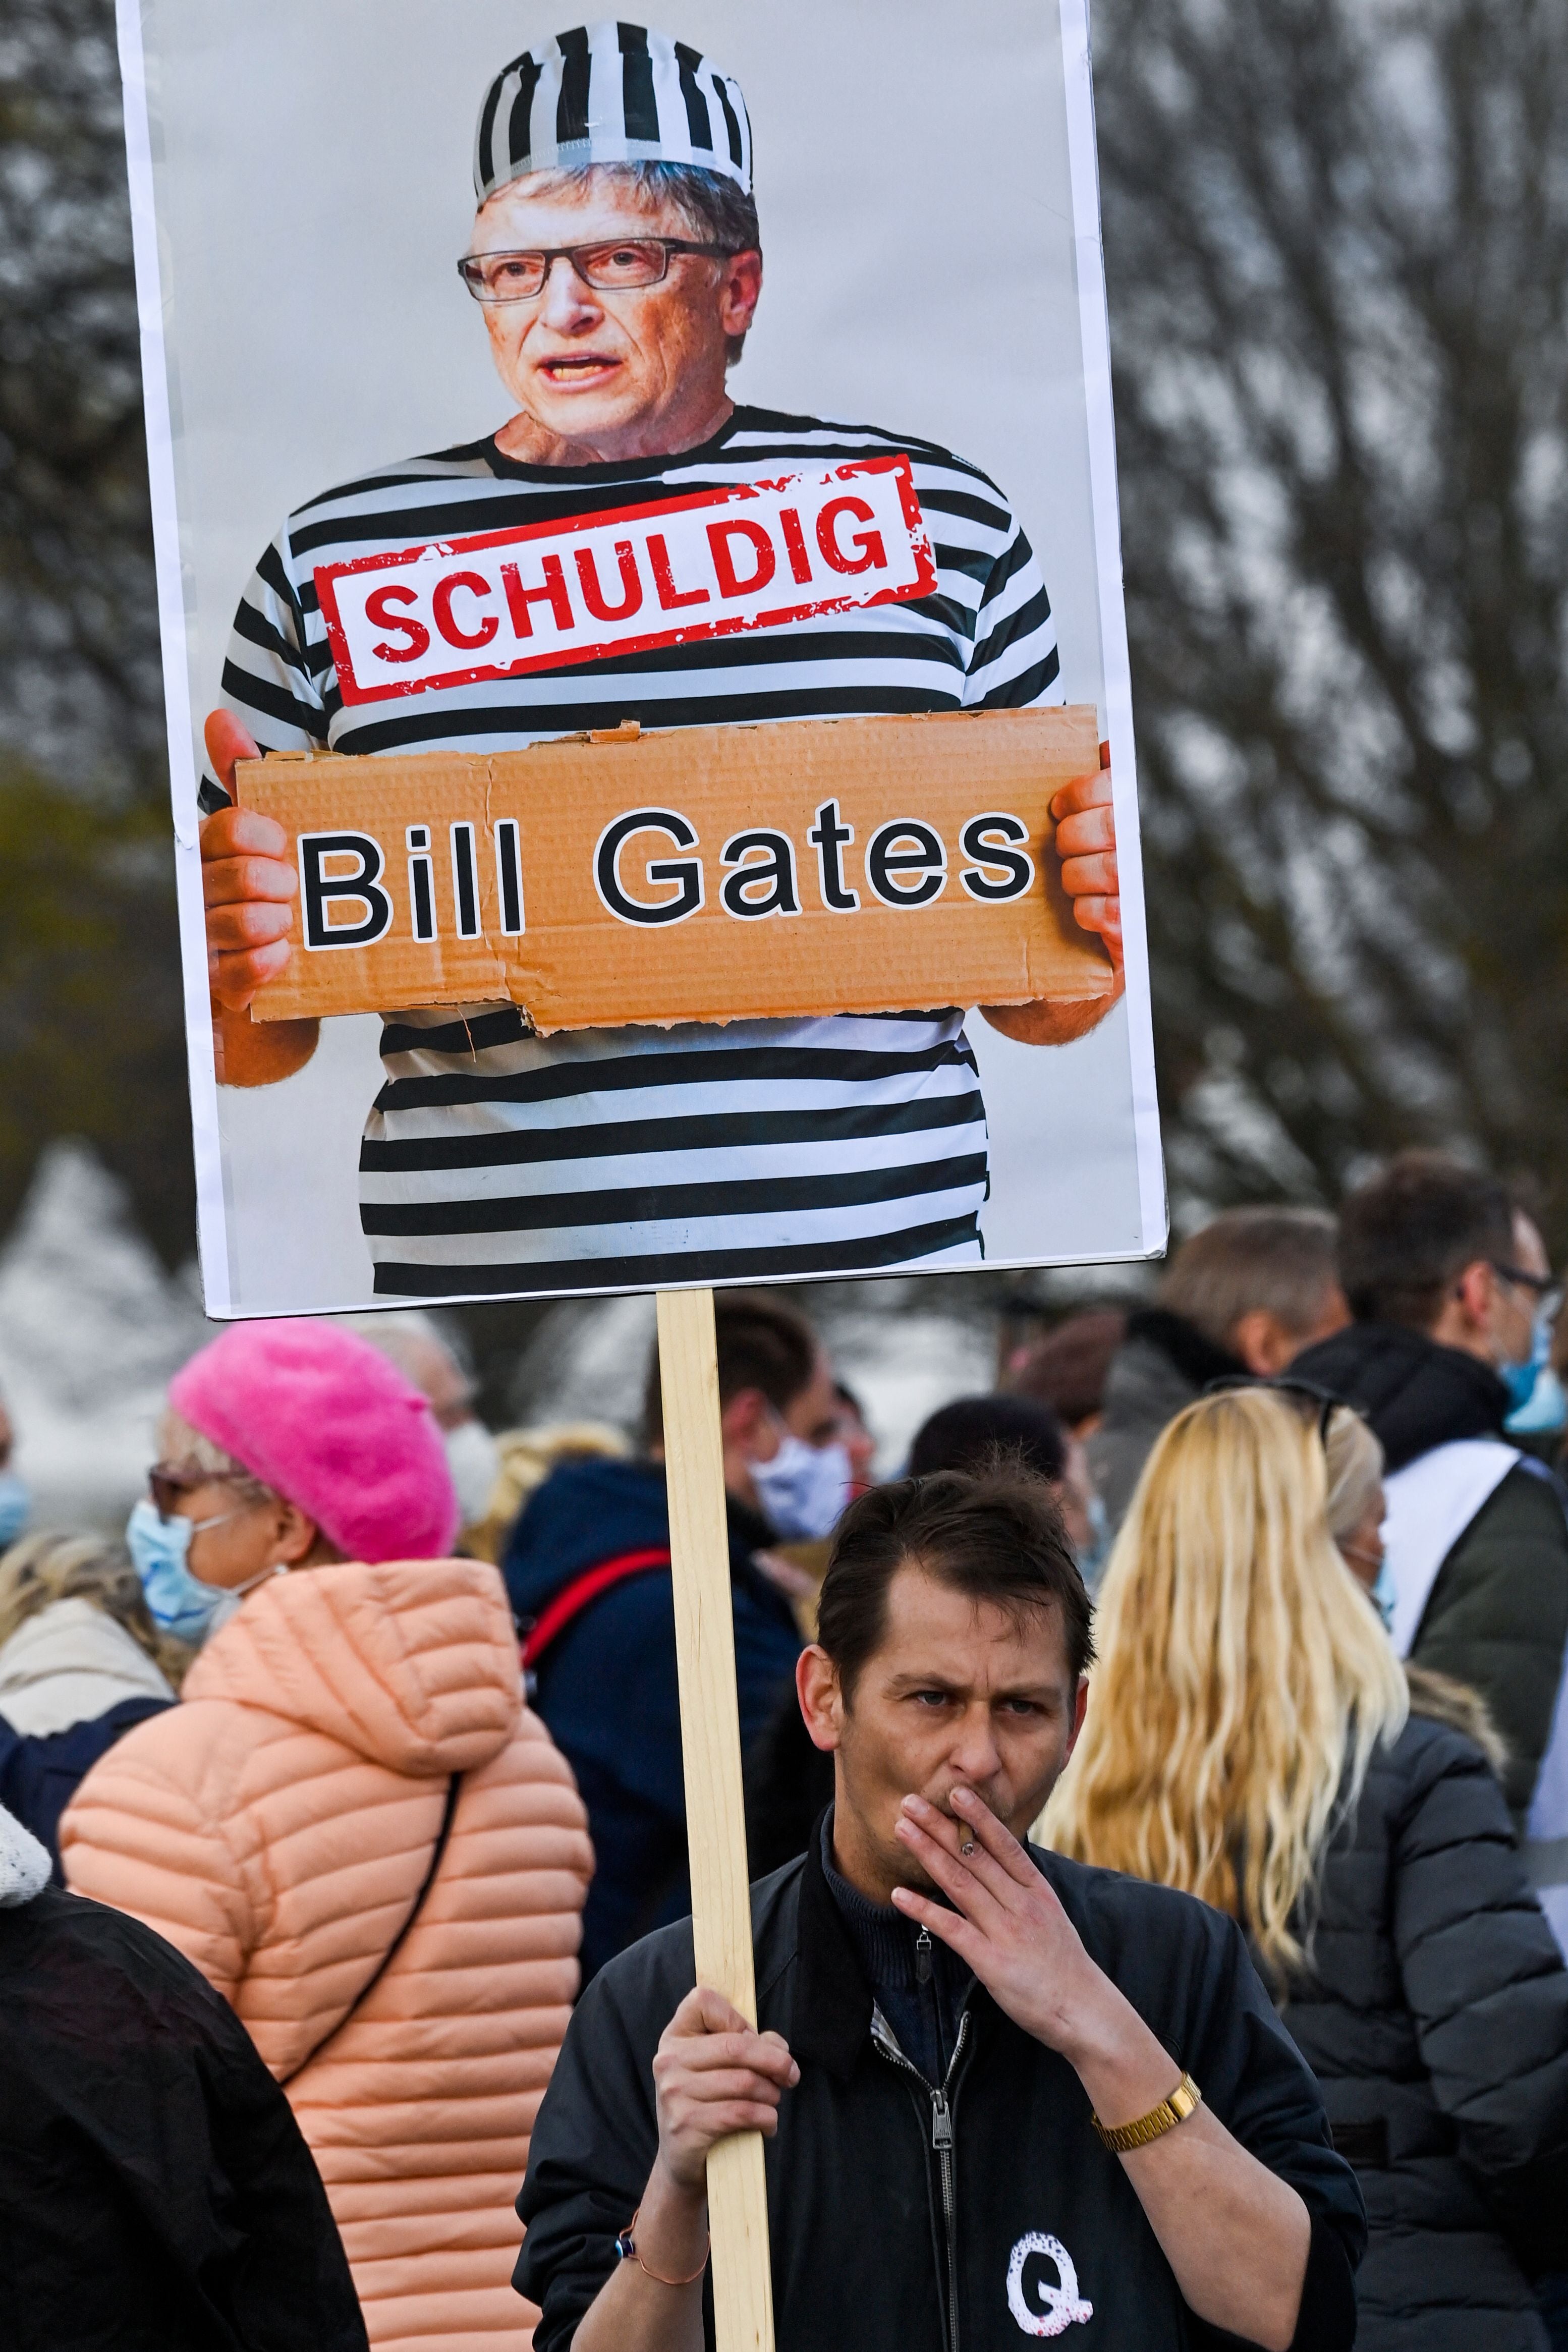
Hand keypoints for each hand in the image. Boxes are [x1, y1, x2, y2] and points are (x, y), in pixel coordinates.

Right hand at [202, 709, 297, 1010]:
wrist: (291, 986)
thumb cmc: (278, 904)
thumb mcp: (269, 840)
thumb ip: (246, 781)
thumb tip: (220, 719)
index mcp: (211, 856)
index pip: (226, 830)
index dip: (259, 834)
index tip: (281, 844)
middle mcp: (201, 898)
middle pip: (236, 875)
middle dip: (275, 883)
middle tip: (293, 892)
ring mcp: (206, 946)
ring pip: (236, 923)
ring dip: (273, 924)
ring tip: (289, 926)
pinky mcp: (219, 992)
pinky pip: (239, 972)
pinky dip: (266, 963)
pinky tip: (282, 957)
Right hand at [651, 1985, 798, 2198]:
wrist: (683, 2159)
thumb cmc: (708, 2103)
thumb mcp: (718, 2066)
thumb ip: (748, 2044)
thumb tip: (778, 2046)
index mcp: (675, 2036)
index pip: (703, 2000)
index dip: (738, 2018)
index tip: (753, 2039)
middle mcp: (669, 2060)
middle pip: (735, 2045)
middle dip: (775, 2061)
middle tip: (790, 2075)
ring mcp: (674, 2093)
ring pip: (744, 2082)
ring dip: (771, 2094)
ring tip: (773, 2101)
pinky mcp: (686, 2126)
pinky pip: (741, 2113)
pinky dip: (766, 2118)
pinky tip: (768, 2124)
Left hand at [890, 1786, 1118, 2063]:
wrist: (1084, 2011)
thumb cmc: (1063, 1964)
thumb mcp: (1050, 1914)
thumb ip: (1020, 1889)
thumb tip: (992, 1861)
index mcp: (1037, 1891)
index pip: (1004, 1844)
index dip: (979, 1816)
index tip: (956, 1791)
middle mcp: (1021, 1904)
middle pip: (974, 1857)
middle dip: (940, 1826)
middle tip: (910, 1801)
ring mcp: (1006, 1931)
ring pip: (960, 1883)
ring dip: (928, 1853)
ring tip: (902, 1830)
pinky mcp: (991, 1961)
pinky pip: (952, 1929)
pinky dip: (924, 1910)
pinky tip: (899, 1894)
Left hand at [979, 742, 1124, 1043]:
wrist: (1071, 963)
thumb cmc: (1075, 886)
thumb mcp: (1081, 833)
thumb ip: (1097, 786)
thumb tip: (1105, 748)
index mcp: (1135, 819)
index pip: (1120, 786)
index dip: (1084, 791)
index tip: (1057, 805)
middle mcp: (1145, 854)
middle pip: (1114, 825)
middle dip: (1074, 833)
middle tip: (1059, 845)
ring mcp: (1142, 895)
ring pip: (1112, 869)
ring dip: (1078, 874)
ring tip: (1068, 881)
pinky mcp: (1134, 936)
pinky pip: (1110, 913)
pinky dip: (1087, 911)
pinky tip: (1080, 912)